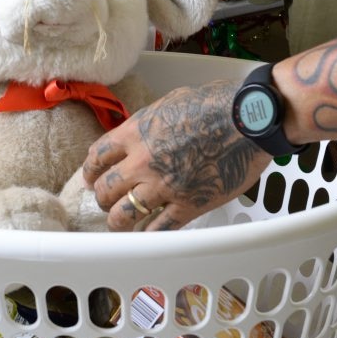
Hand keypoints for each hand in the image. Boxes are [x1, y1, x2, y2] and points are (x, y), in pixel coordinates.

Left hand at [82, 80, 272, 230]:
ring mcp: (164, 186)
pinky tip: (147, 236)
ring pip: (124, 215)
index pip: (97, 156)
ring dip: (119, 221)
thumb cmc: (214, 103)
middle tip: (107, 202)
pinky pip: (159, 229)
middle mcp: (142, 162)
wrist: (246, 119)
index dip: (90, 171)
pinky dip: (150, 235)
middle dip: (103, 198)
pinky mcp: (188, 205)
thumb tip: (142, 132)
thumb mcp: (169, 102)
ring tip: (121, 223)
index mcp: (135, 133)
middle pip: (105, 190)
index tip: (92, 178)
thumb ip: (149, 123)